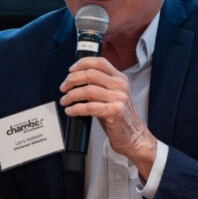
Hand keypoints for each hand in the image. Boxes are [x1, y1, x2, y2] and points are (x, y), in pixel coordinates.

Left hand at [60, 56, 157, 176]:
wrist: (134, 136)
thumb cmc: (119, 117)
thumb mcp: (112, 96)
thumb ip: (99, 86)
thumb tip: (76, 80)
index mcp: (120, 78)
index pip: (99, 62)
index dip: (82, 64)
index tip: (70, 71)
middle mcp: (120, 86)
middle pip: (90, 74)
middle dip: (71, 80)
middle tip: (63, 88)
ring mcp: (119, 98)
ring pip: (87, 90)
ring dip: (71, 95)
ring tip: (65, 101)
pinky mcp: (115, 112)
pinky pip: (89, 107)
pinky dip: (76, 108)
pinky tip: (70, 110)